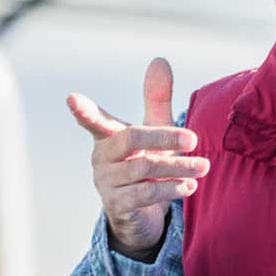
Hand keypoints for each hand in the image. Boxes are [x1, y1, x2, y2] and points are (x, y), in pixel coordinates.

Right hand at [67, 57, 208, 256]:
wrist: (140, 215)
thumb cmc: (145, 163)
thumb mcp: (153, 130)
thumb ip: (156, 98)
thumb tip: (159, 60)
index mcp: (107, 136)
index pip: (93, 120)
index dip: (83, 110)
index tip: (71, 98)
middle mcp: (102, 158)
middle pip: (131, 139)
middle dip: (164, 138)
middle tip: (194, 139)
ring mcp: (106, 183)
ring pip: (143, 168)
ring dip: (178, 167)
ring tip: (204, 166)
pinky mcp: (117, 206)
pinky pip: (145, 193)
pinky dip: (170, 189)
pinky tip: (189, 186)